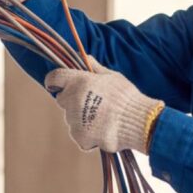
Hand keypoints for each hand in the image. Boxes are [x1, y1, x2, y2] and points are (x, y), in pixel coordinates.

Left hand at [46, 56, 164, 153]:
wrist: (138, 122)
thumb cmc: (126, 96)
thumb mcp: (112, 76)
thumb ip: (94, 67)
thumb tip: (82, 56)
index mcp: (79, 82)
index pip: (54, 77)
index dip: (54, 80)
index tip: (57, 84)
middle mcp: (73, 100)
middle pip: (62, 99)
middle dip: (72, 99)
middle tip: (92, 102)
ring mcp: (74, 120)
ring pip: (70, 118)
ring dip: (81, 118)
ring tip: (103, 117)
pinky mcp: (79, 136)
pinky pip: (78, 133)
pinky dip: (87, 133)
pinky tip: (102, 129)